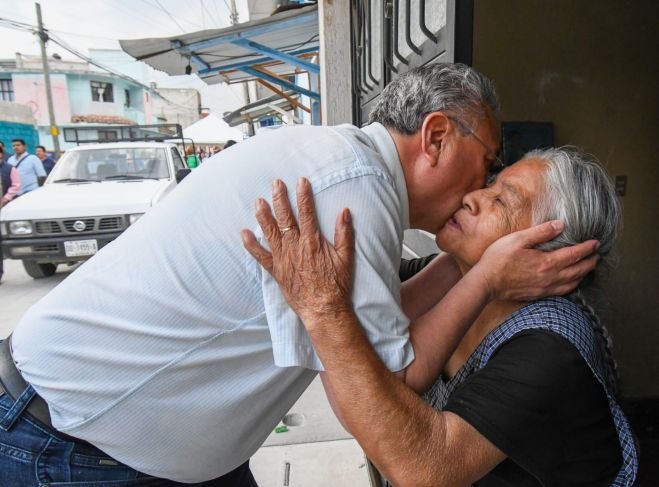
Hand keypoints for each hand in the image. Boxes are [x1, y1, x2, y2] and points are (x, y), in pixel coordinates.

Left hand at [241, 178, 355, 322]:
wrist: (324, 308)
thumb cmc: (337, 284)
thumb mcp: (346, 257)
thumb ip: (344, 233)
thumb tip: (344, 212)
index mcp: (312, 241)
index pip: (307, 212)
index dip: (303, 195)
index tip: (300, 181)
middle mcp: (295, 247)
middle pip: (285, 217)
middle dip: (280, 198)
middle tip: (275, 183)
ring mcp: (283, 258)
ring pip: (270, 232)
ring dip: (264, 215)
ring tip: (258, 201)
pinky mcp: (276, 271)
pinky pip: (260, 256)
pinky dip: (251, 245)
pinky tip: (245, 234)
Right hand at [474, 220, 598, 300]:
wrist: (486, 283)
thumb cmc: (498, 259)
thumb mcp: (518, 239)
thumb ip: (541, 232)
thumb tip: (560, 225)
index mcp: (546, 262)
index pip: (574, 254)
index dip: (587, 248)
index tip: (596, 243)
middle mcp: (550, 277)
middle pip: (577, 270)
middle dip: (590, 262)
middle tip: (597, 255)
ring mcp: (545, 288)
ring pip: (572, 283)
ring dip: (583, 275)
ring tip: (589, 268)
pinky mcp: (538, 295)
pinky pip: (562, 292)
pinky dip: (572, 286)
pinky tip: (571, 283)